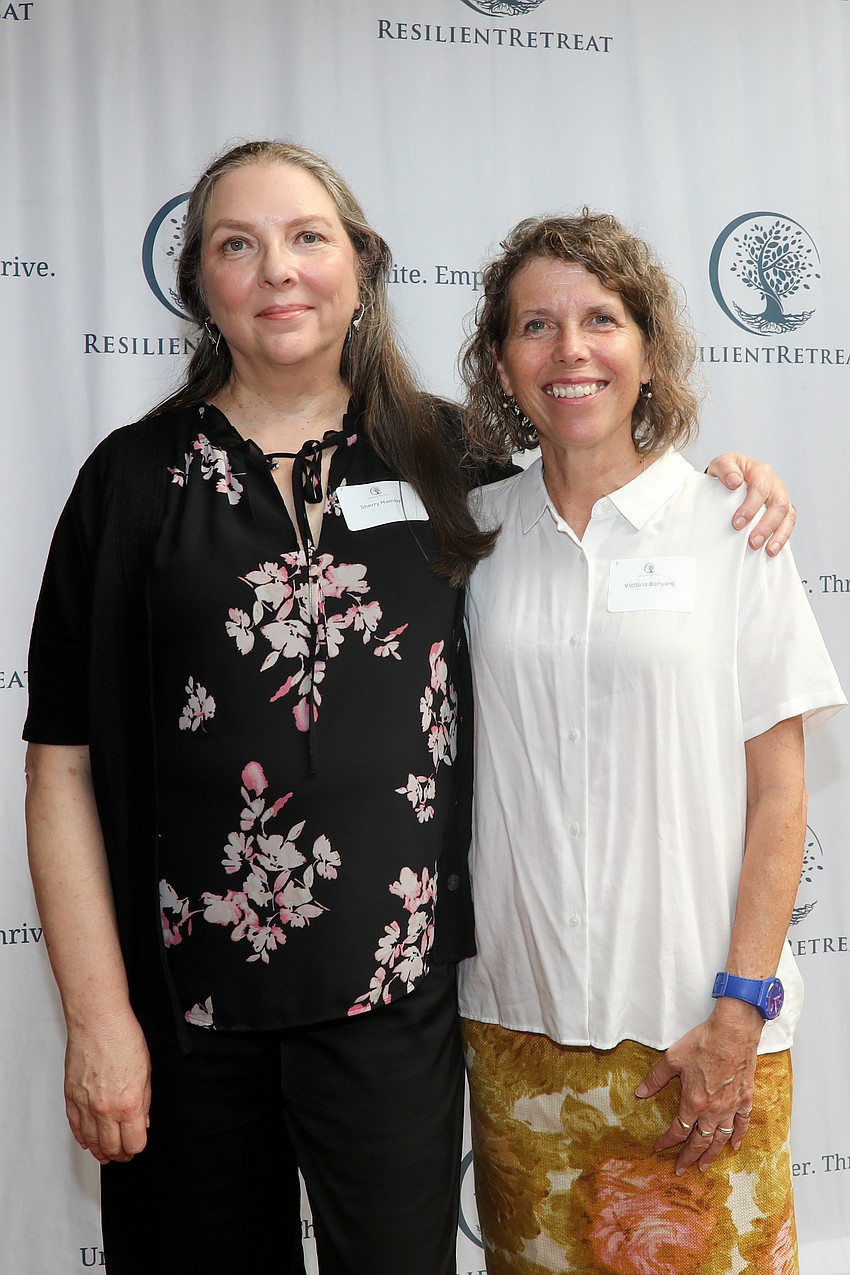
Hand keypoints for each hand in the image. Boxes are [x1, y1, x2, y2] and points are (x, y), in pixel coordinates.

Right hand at [64, 1013, 150, 1162]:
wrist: (97, 1021)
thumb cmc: (122, 1037)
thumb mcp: (146, 1072)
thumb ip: (145, 1101)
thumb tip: (143, 1121)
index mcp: (129, 1103)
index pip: (134, 1142)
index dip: (137, 1147)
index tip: (138, 1144)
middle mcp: (105, 1109)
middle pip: (112, 1147)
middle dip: (120, 1154)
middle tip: (124, 1153)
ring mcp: (85, 1105)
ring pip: (91, 1142)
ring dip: (100, 1151)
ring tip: (107, 1153)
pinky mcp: (71, 1098)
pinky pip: (75, 1127)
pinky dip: (82, 1138)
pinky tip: (88, 1141)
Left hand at [635, 1007, 760, 1173]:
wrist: (732, 1033)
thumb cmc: (704, 1043)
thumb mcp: (672, 1059)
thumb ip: (656, 1078)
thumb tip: (640, 1092)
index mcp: (693, 1102)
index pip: (678, 1130)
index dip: (667, 1141)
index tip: (659, 1148)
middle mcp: (713, 1110)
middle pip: (700, 1141)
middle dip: (689, 1157)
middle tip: (682, 1169)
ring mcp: (730, 1106)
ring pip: (721, 1138)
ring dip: (712, 1154)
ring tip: (705, 1166)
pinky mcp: (745, 1099)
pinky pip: (742, 1124)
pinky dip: (738, 1136)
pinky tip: (734, 1145)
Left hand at [706, 453, 794, 554]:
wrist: (731, 479)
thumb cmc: (728, 473)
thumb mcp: (722, 464)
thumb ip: (726, 469)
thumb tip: (735, 481)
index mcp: (761, 472)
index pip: (761, 488)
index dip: (750, 507)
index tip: (737, 523)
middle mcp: (775, 485)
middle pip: (779, 504)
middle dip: (766, 525)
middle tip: (753, 541)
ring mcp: (781, 499)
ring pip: (788, 516)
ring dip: (779, 535)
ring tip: (768, 550)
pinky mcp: (783, 514)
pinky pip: (788, 526)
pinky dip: (784, 539)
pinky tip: (775, 550)